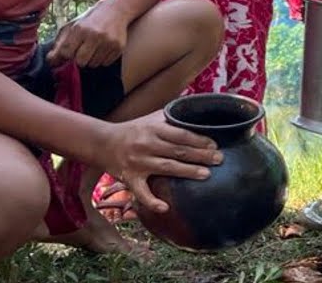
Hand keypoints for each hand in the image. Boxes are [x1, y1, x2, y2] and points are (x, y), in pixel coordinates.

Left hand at [46, 3, 127, 67]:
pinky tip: (104, 48)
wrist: (116, 10)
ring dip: (92, 59)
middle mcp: (94, 35)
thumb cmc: (90, 20)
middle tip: (83, 51)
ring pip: (94, 64)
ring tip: (95, 48)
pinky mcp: (119, 47)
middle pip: (81, 62)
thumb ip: (60, 44)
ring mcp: (108, 42)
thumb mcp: (72, 26)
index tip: (70, 52)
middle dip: (80, 59)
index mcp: (80, 28)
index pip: (66, 52)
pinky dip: (102, 59)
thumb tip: (51, 62)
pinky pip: (105, 63)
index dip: (66, 55)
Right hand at [101, 111, 221, 213]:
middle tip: (219, 159)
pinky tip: (165, 208)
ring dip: (187, 171)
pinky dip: (152, 201)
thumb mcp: (151, 119)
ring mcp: (138, 162)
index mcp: (153, 129)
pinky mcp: (129, 178)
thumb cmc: (133, 130)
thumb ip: (172, 117)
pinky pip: (141, 192)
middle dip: (200, 155)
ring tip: (206, 175)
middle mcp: (147, 144)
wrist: (102, 142)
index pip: (181, 134)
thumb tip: (196, 113)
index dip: (199, 139)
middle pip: (177, 150)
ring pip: (166, 167)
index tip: (215, 145)